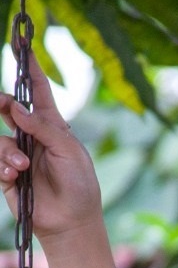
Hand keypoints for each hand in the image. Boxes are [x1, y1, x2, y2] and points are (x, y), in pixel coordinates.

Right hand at [0, 51, 104, 245]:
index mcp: (52, 126)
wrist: (72, 222)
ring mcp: (18, 154)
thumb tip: (15, 107)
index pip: (38, 91)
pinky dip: (3, 165)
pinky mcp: (7, 174)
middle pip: (7, 108)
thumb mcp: (70, 151)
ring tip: (23, 166)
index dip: (30, 68)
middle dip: (1, 103)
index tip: (21, 44)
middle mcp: (32, 136)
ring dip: (8, 150)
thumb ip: (44, 127)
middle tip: (3, 105)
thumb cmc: (80, 185)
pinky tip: (17, 175)